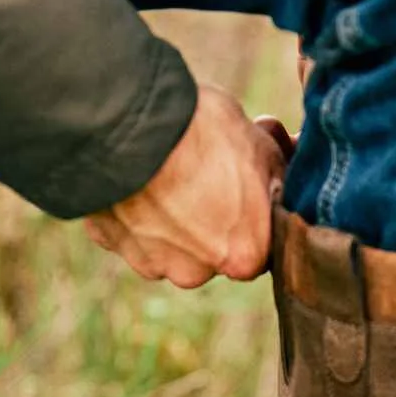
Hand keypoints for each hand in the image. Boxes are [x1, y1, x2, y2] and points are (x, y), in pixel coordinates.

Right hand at [85, 84, 289, 286]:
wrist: (127, 123)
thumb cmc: (202, 132)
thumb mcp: (259, 143)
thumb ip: (274, 171)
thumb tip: (283, 166)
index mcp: (244, 257)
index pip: (257, 248)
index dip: (250, 215)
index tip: (241, 187)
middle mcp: (197, 273)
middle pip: (211, 251)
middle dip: (209, 220)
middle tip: (201, 175)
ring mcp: (151, 262)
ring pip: (169, 244)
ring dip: (170, 218)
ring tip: (166, 172)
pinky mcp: (111, 244)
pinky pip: (130, 229)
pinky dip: (134, 208)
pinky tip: (136, 175)